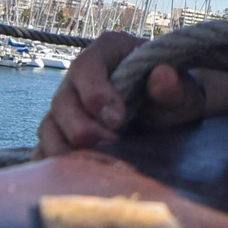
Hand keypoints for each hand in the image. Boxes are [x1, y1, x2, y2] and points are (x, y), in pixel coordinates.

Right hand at [34, 30, 205, 158]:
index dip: (95, 94)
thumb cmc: (175, 95)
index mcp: (106, 52)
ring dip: (64, 148)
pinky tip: (68, 176)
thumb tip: (163, 76)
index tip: (118, 120)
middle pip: (62, 100)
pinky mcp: (64, 132)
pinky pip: (45, 147)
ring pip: (49, 125)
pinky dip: (51, 162)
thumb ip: (174, 85)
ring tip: (89, 164)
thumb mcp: (182, 90)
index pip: (86, 67)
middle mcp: (79, 77)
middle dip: (81, 127)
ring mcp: (68, 106)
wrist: (172, 115)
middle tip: (109, 144)